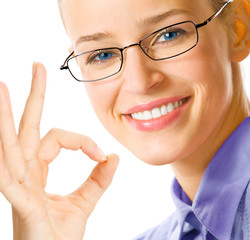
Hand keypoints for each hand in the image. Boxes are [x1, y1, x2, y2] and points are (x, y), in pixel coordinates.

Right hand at [0, 63, 118, 239]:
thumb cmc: (61, 236)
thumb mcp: (84, 203)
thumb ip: (98, 179)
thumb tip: (114, 156)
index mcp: (37, 171)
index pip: (57, 138)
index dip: (82, 141)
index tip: (102, 153)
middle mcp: (24, 173)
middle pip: (28, 127)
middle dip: (33, 97)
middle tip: (37, 67)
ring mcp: (18, 185)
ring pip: (11, 143)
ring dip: (5, 115)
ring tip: (3, 86)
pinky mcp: (19, 201)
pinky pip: (6, 173)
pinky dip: (0, 150)